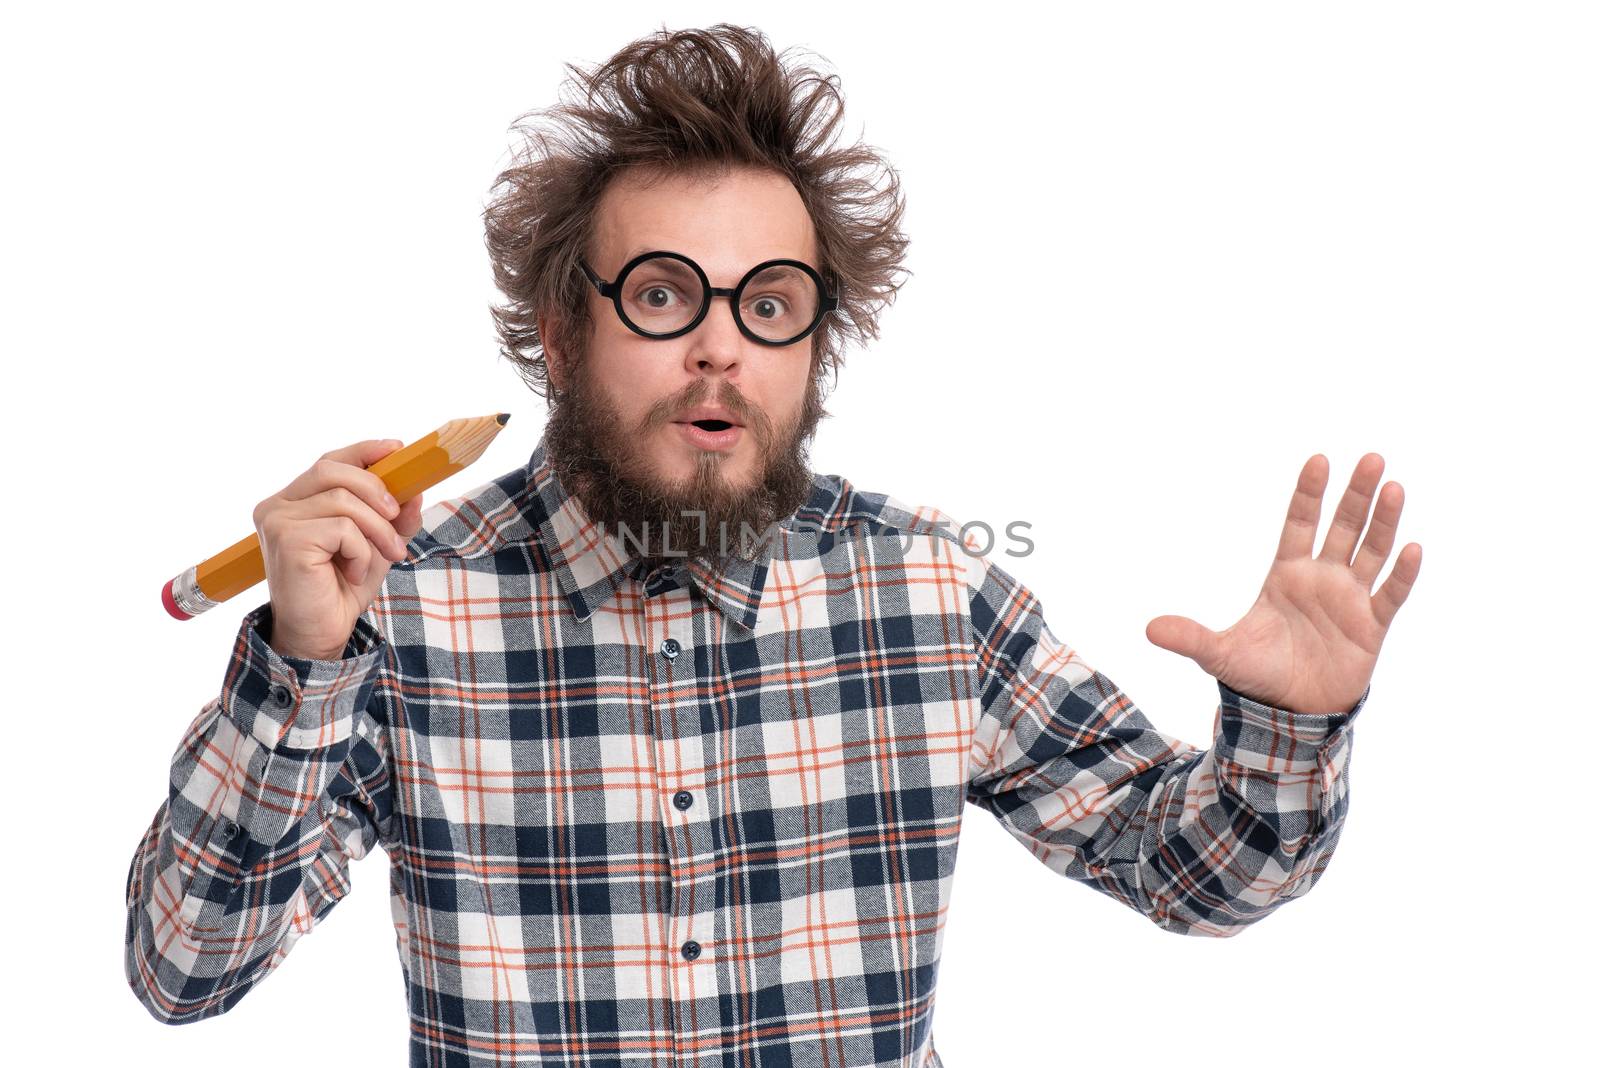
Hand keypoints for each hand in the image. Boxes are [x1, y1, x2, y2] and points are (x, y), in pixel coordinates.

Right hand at [253, 439, 425, 660]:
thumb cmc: (342, 587)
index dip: (364, 451)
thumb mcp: (377, 544)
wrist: (321, 634)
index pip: (329, 461)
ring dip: (377, 529)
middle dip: (377, 490)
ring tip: (386, 554)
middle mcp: (277, 506)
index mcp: (293, 500)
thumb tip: (415, 491)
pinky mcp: (287, 540)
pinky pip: (342, 528)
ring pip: (343, 500)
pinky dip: (360, 551)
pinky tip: (353, 572)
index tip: (397, 449)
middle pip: (333, 470)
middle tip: (398, 518)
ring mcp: (277, 521)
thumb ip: (395, 517)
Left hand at [1145, 453, 1420, 715]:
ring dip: (1383, 521)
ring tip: (1393, 488)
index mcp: (1286, 575)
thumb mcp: (1220, 654)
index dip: (1309, 494)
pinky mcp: (1371, 626)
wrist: (1291, 712)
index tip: (1318, 460)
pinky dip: (1401, 573)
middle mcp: (1322, 579)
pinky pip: (1390, 594)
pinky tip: (1411, 547)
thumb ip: (1191, 638)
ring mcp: (1349, 599)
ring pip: (1371, 551)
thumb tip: (1148, 630)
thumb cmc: (1258, 675)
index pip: (1299, 524)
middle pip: (1343, 527)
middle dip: (1356, 494)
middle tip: (1371, 458)